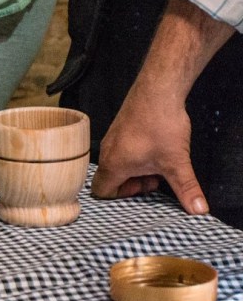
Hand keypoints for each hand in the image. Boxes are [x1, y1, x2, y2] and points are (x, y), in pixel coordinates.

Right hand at [91, 83, 208, 215]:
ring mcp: (111, 138)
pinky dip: (135, 155)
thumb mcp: (177, 162)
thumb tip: (199, 210)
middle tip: (155, 178)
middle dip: (133, 184)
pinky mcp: (119, 128)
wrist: (158, 90)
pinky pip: (120, 150)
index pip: (101, 191)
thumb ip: (187, 189)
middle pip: (111, 179)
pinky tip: (155, 147)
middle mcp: (107, 152)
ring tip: (158, 162)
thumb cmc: (160, 125)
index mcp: (113, 165)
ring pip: (117, 164)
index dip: (121, 197)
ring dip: (135, 169)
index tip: (143, 189)